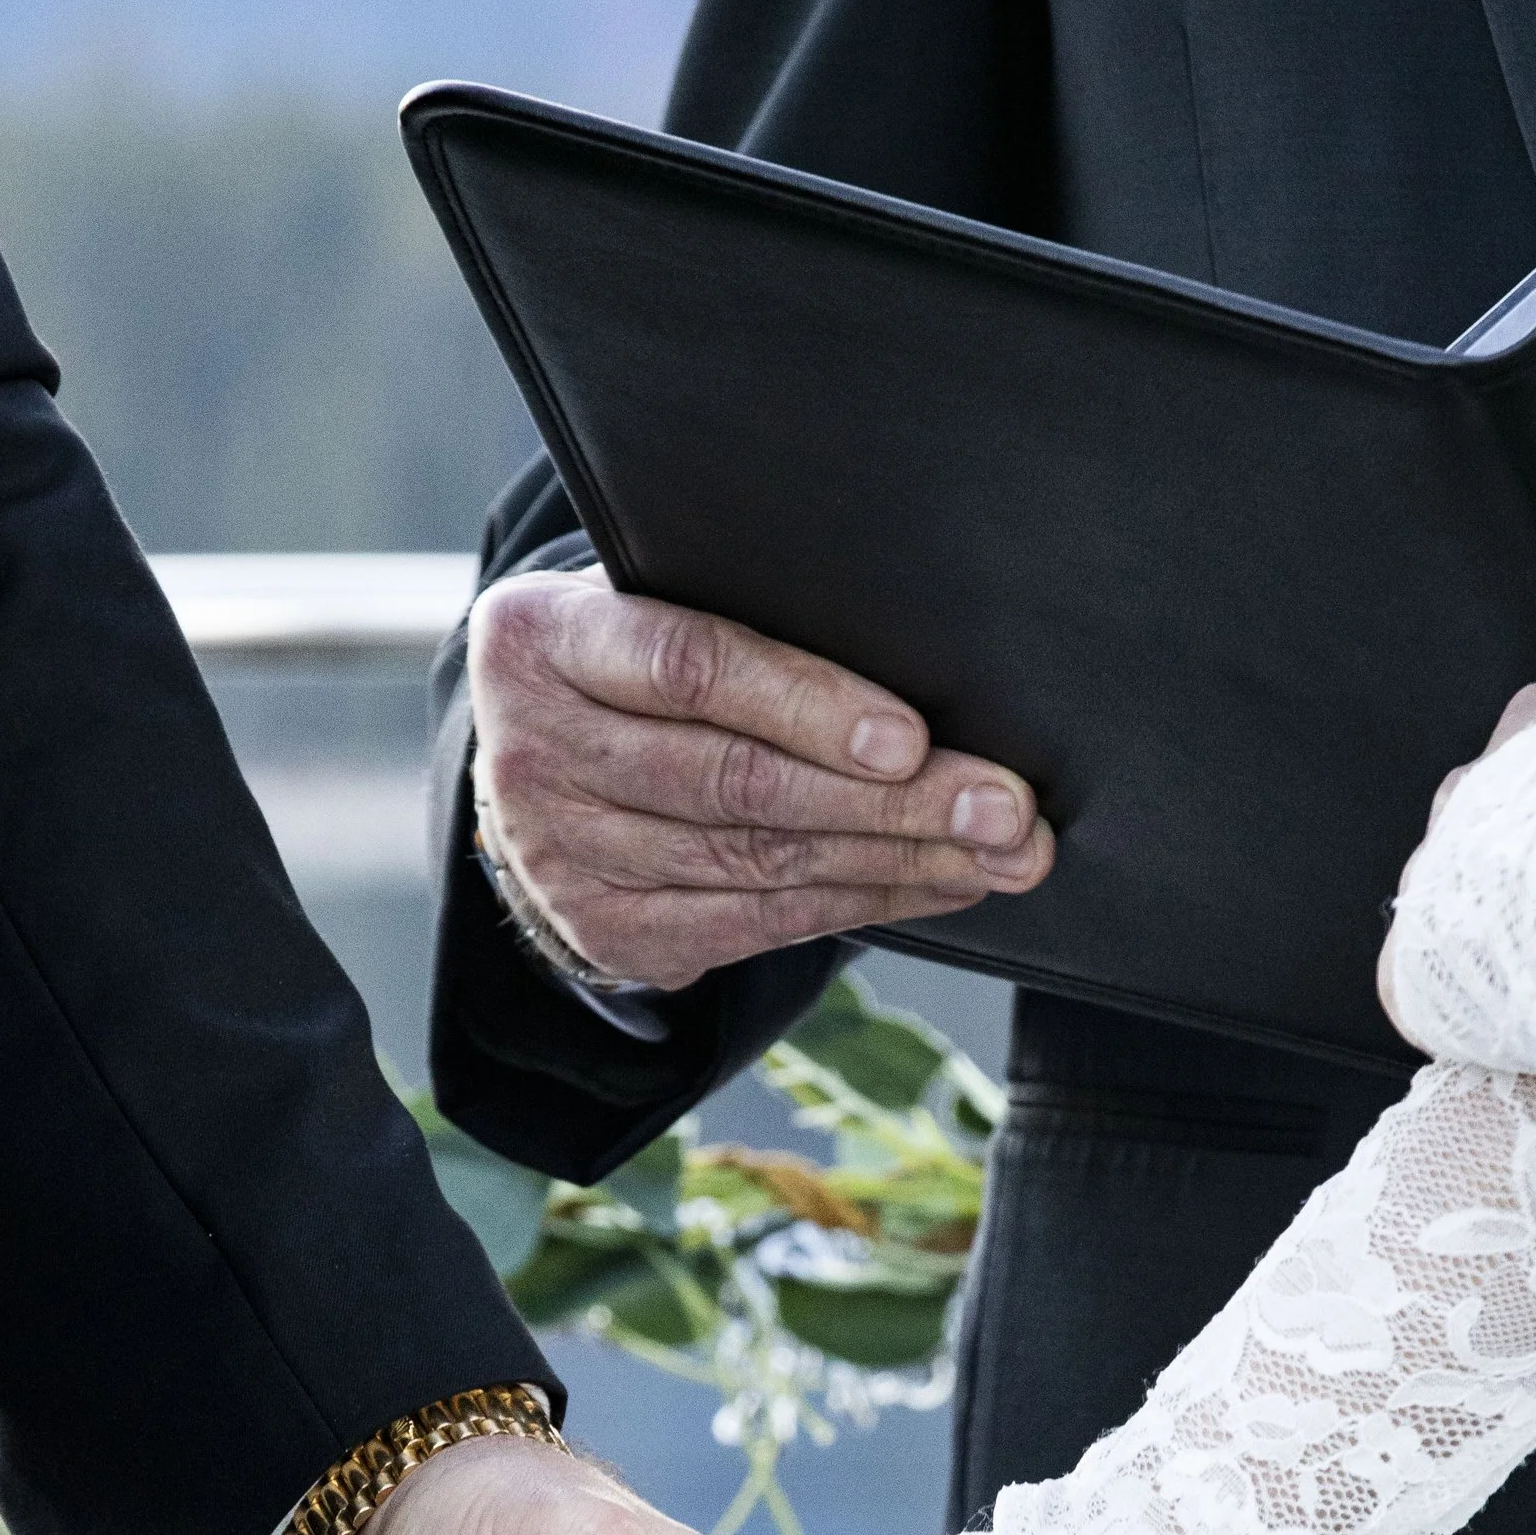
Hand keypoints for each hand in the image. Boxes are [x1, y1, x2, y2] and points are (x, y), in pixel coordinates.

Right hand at [468, 563, 1054, 993]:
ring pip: (760, 863)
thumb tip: (918, 661)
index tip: (911, 737)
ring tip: (998, 851)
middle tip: (1000, 807)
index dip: (807, 705)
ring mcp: (564, 856)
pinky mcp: (609, 932)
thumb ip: (740, 614)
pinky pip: (760, 924)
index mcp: (541, 642)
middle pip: (738, 782)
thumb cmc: (629, 664)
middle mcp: (535, 754)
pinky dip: (865, 902)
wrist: (536, 768)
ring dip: (899, 859)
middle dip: (892, 801)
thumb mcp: (650, 602)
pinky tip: (938, 881)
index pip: (688, 671)